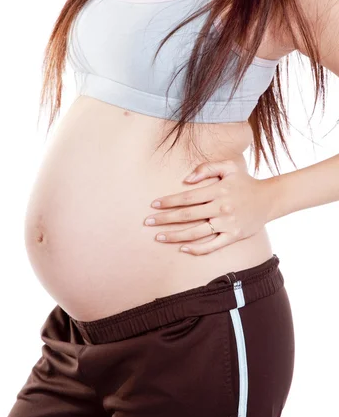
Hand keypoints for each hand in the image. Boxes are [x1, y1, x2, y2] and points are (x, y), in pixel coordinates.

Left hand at [144, 159, 273, 255]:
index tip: (153, 204)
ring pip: (196, 232)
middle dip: (164, 219)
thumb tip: (185, 180)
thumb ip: (205, 169)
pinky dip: (197, 249)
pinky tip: (183, 248)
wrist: (269, 198)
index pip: (187, 197)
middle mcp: (221, 207)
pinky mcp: (233, 236)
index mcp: (217, 190)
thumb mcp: (228, 167)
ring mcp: (227, 223)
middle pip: (187, 216)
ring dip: (175, 236)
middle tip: (147, 222)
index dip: (168, 201)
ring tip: (159, 237)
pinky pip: (212, 246)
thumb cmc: (244, 181)